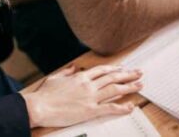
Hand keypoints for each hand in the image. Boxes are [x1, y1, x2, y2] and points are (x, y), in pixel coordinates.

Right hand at [21, 64, 141, 127]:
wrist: (39, 106)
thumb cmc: (45, 95)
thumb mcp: (55, 78)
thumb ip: (67, 72)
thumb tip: (74, 67)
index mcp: (80, 77)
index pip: (102, 70)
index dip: (114, 68)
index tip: (122, 68)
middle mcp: (88, 85)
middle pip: (113, 77)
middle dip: (128, 74)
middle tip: (139, 73)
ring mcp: (90, 97)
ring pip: (115, 89)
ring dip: (129, 87)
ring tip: (140, 85)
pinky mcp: (90, 110)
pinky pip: (109, 108)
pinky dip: (122, 107)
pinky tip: (130, 106)